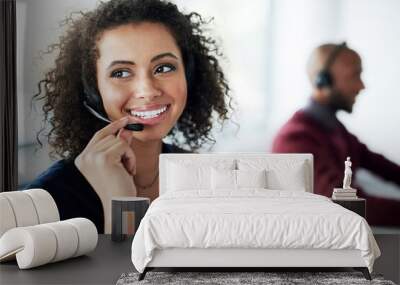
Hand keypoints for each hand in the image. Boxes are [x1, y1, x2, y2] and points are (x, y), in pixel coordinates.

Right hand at [74, 116, 136, 232]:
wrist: (120, 206)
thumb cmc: (119, 190)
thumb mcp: (118, 165)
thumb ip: (119, 147)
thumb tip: (126, 131)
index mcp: (83, 160)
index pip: (99, 135)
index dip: (113, 127)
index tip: (126, 120)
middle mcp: (85, 157)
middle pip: (110, 137)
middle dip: (124, 149)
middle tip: (126, 168)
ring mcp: (92, 157)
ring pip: (119, 141)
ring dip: (128, 155)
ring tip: (126, 171)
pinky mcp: (103, 158)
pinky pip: (124, 147)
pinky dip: (131, 158)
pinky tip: (128, 172)